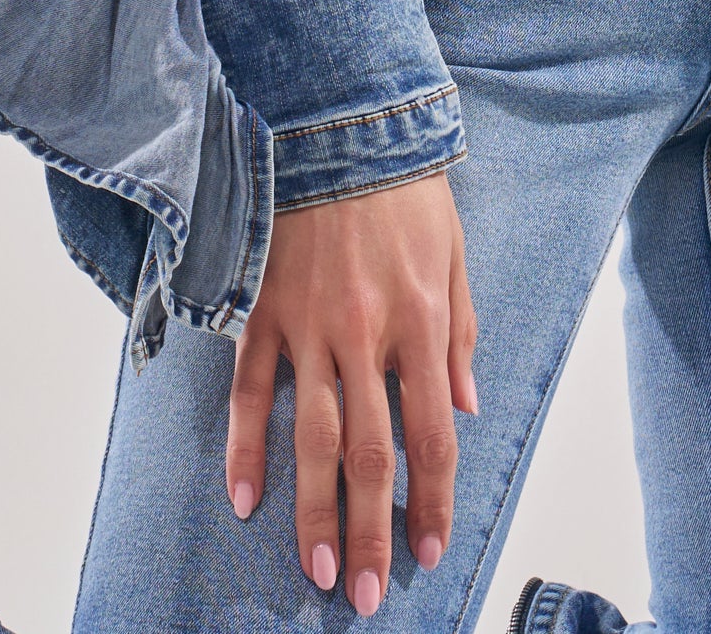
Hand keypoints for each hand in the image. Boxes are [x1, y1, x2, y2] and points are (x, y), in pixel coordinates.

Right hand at [227, 168, 477, 616]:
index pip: (430, 436)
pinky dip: (247, 447)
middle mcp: (366, 335)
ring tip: (320, 570)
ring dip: (314, 513)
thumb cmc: (406, 190)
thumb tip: (466, 407)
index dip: (431, 500)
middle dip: (371, 531)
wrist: (339, 124)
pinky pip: (252, 391)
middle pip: (370, 455)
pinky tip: (245, 499)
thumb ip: (460, 334)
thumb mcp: (454, 255)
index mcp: (420, 323)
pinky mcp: (265, 311)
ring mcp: (310, 326)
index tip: (428, 550)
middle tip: (366, 595)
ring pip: (312, 438)